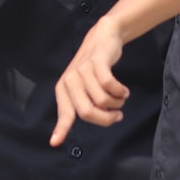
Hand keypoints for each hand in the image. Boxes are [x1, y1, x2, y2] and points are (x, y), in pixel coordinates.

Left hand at [50, 17, 129, 146]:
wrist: (103, 37)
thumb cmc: (95, 67)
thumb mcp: (83, 85)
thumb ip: (84, 103)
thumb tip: (95, 121)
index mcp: (64, 89)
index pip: (64, 113)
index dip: (61, 128)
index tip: (55, 143)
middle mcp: (70, 80)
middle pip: (87, 112)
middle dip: (106, 119)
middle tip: (117, 115)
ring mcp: (82, 70)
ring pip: (102, 100)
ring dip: (116, 103)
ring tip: (121, 97)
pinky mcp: (96, 62)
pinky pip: (109, 85)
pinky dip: (120, 91)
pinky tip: (124, 90)